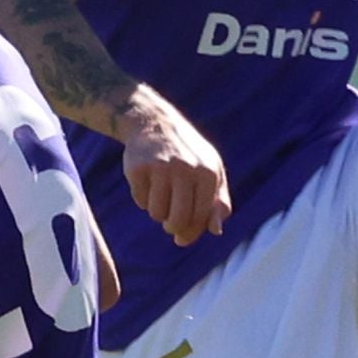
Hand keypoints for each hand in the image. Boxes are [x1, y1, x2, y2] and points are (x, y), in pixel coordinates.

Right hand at [118, 95, 231, 246]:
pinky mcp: (138, 167)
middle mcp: (186, 168)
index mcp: (208, 173)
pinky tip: (147, 181)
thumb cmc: (188, 154)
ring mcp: (161, 167)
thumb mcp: (211, 172)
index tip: (183, 236)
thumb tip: (216, 231)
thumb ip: (218, 202)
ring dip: (157, 211)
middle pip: (177, 220)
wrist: (155, 122)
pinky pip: (140, 201)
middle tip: (169, 223)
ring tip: (160, 193)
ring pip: (156, 213)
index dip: (191, 232)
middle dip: (172, 227)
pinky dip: (143, 198)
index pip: (200, 218)